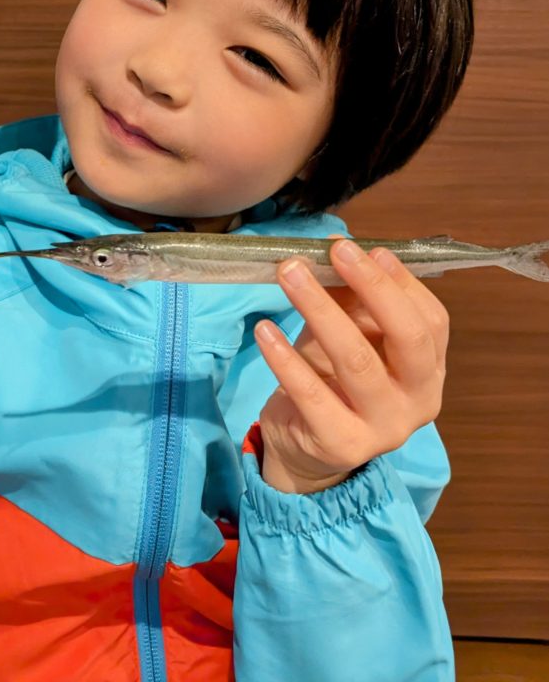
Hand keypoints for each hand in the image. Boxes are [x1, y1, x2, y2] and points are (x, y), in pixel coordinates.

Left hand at [254, 238, 447, 493]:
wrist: (306, 450)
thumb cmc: (332, 380)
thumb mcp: (347, 335)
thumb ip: (349, 298)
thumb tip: (334, 245)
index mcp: (428, 370)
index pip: (430, 321)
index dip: (401, 282)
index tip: (368, 247)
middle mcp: (418, 402)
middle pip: (408, 338)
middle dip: (373, 287)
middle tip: (338, 251)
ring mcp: (383, 429)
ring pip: (357, 361)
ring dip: (320, 310)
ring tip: (290, 274)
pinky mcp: (341, 445)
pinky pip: (312, 394)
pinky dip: (285, 358)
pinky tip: (265, 330)